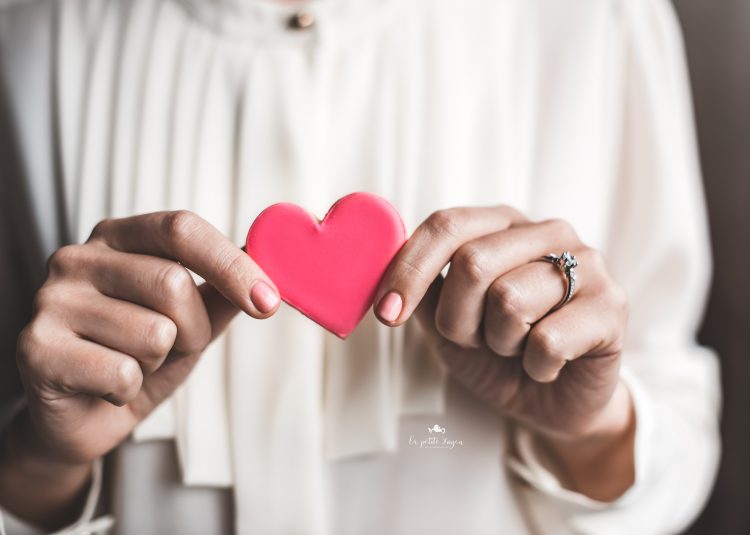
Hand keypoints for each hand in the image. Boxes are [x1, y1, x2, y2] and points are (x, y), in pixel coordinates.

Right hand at [2, 211, 278, 526]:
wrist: (81, 417)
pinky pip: (123, 372)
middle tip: (173, 348)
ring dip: (159, 362)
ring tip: (132, 365)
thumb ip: (222, 291)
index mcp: (117, 237)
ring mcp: (50, 300)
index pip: (182, 229)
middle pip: (173, 283)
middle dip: (194, 330)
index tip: (269, 301)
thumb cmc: (137, 357)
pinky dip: (129, 389)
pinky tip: (105, 387)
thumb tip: (270, 260)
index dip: (232, 264)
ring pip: (154, 332)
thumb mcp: (190, 320)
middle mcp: (77, 257)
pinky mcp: (34, 347)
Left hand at [373, 206, 633, 498]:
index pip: (447, 225)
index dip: (409, 269)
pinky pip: (547, 339)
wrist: (555, 401)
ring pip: (508, 300)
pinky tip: (547, 364)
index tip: (385, 313)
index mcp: (503, 224)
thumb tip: (376, 265)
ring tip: (517, 348)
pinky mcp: (612, 305)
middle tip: (476, 341)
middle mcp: (547, 231)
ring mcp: (586, 263)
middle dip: (457, 320)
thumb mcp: (447, 322)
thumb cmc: (499, 354)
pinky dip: (534, 366)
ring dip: (499, 344)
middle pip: (473, 263)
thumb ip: (421, 290)